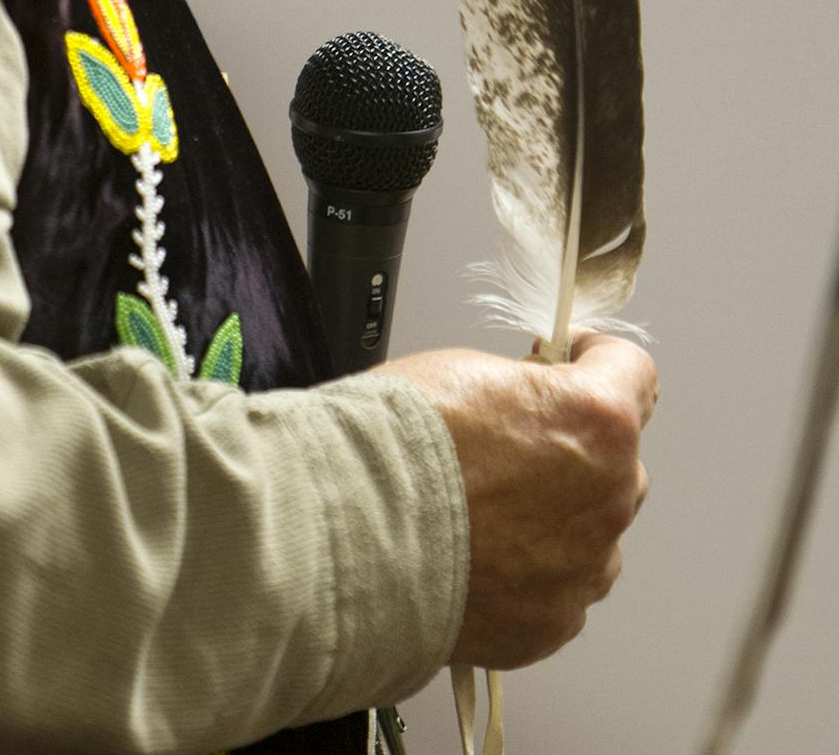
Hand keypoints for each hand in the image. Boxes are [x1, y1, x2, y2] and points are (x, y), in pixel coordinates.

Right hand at [384, 331, 657, 669]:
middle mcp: (608, 496)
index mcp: (596, 421)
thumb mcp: (463, 370)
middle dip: (572, 449)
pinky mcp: (552, 623)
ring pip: (588, 532)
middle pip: (615, 461)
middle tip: (507, 445)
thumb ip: (522, 390)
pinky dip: (526, 575)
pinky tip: (472, 556)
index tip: (569, 361)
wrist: (347, 531)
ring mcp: (583, 567)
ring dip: (553, 518)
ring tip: (480, 513)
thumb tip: (526, 405)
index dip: (594, 359)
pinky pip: (556, 589)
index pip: (634, 372)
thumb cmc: (394, 445)